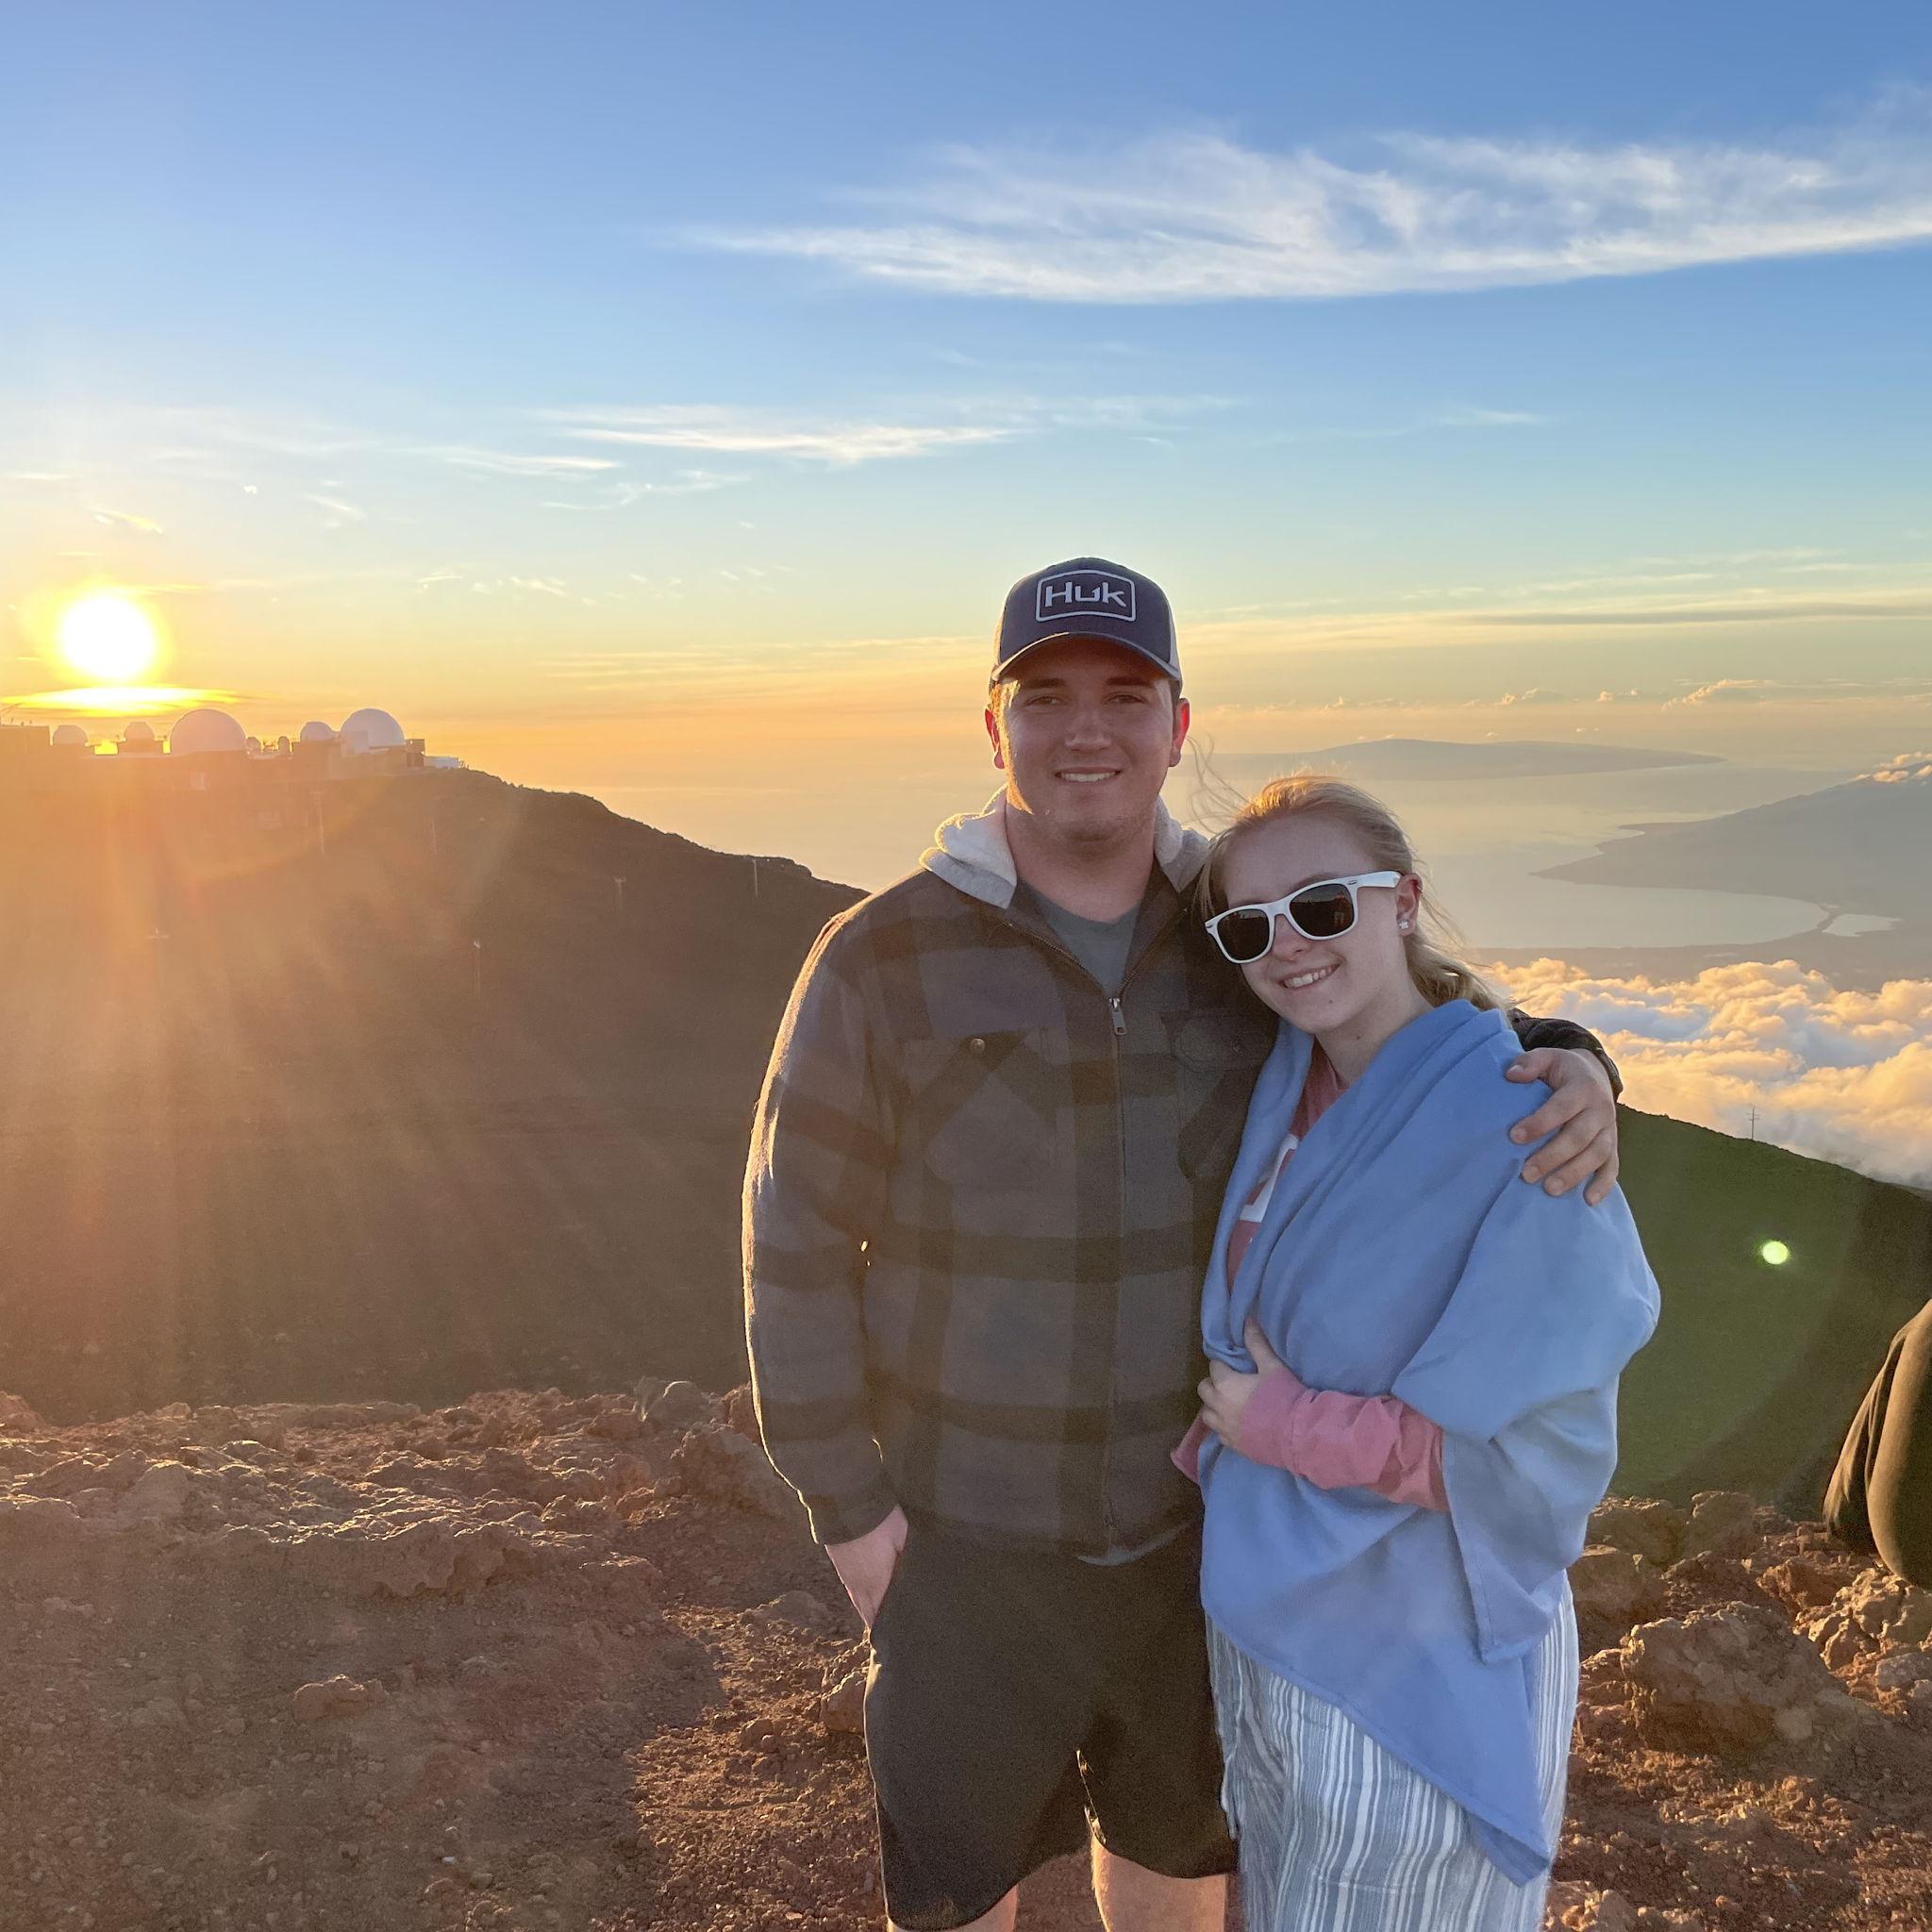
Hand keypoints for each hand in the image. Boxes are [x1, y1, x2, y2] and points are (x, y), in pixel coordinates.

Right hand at [825, 1505, 907, 1628]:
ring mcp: (847, 1577)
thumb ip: (909, 1560)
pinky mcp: (840, 1567)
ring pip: (859, 1604)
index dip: (890, 1628)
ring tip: (877, 1627)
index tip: (899, 1640)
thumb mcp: (903, 1538)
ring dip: (868, 1615)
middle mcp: (861, 1585)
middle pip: (870, 1613)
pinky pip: (851, 1592)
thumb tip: (916, 1578)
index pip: (884, 1614)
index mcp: (878, 1581)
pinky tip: (864, 1603)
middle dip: (879, 1626)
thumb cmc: (880, 1520)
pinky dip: (859, 1602)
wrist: (847, 1502)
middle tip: (890, 1640)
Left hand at [1198, 1322, 1284, 1453]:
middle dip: (1213, 1384)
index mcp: (1225, 1384)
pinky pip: (1219, 1433)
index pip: (1214, 1367)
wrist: (1297, 1435)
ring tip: (1229, 1404)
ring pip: (1206, 1414)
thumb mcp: (1272, 1366)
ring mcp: (1224, 1428)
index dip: (1223, 1364)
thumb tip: (1247, 1320)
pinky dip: (1223, 1426)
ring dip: (1214, 1406)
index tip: (1233, 1365)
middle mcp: (1218, 1407)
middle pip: (1204, 1390)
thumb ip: (1257, 1344)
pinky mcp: (1232, 1445)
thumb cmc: (1284, 1396)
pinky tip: (1236, 1423)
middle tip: (1230, 1383)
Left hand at [1506, 1047, 1619, 1205]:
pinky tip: (1588, 1201)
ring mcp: (1609, 1129)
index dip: (1539, 1123)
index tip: (1514, 1137)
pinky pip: (1612, 1167)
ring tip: (1549, 1190)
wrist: (1596, 1075)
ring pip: (1596, 1155)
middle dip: (1552, 1156)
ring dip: (1573, 1174)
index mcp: (1583, 1088)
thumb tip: (1511, 1075)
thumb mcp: (1548, 1057)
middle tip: (1527, 1174)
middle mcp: (1600, 1109)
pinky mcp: (1613, 1144)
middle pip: (1578, 1137)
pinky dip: (1603, 1185)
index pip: (1561, 1108)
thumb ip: (1530, 1063)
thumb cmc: (1563, 1070)